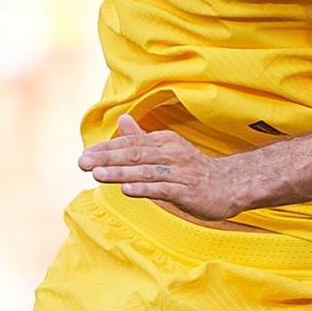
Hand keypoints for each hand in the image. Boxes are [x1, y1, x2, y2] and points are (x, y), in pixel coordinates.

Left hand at [80, 115, 247, 220]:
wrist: (229, 185)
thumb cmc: (192, 170)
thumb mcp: (167, 150)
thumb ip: (142, 138)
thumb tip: (121, 120)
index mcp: (164, 141)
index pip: (130, 143)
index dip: (106, 149)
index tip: (84, 155)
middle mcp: (171, 153)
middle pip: (135, 154)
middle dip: (107, 159)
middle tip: (82, 163)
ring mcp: (180, 172)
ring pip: (146, 171)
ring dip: (120, 173)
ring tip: (97, 175)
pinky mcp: (187, 191)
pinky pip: (163, 188)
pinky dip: (144, 189)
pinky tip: (127, 191)